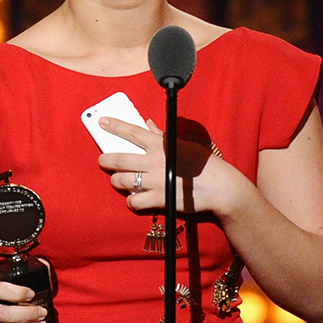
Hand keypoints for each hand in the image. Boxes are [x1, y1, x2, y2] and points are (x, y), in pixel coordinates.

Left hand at [96, 117, 217, 213]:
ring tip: (117, 180)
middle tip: (103, 160)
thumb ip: (162, 136)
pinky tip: (133, 199)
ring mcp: (155, 181)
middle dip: (106, 159)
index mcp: (161, 145)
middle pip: (120, 159)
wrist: (220, 188)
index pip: (132, 132)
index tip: (102, 121)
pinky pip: (134, 201)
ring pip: (122, 181)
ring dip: (116, 181)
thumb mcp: (183, 144)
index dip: (115, 126)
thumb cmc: (204, 165)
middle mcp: (154, 161)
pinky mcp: (159, 199)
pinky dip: (131, 200)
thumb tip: (148, 123)